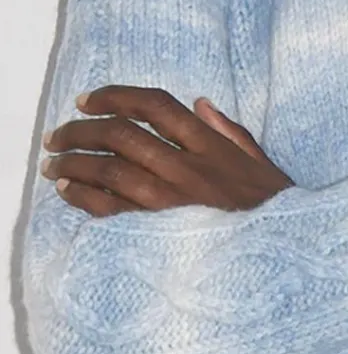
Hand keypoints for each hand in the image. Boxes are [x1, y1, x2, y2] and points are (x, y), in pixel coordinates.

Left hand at [40, 86, 293, 216]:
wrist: (285, 257)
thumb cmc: (275, 213)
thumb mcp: (263, 165)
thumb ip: (231, 132)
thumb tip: (199, 104)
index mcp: (214, 148)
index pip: (157, 106)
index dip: (117, 96)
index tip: (89, 100)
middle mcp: (190, 170)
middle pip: (124, 135)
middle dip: (82, 129)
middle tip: (60, 133)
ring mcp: (174, 202)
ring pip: (111, 169)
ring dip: (75, 161)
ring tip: (55, 161)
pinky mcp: (162, 233)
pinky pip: (112, 209)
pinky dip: (84, 196)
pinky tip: (68, 190)